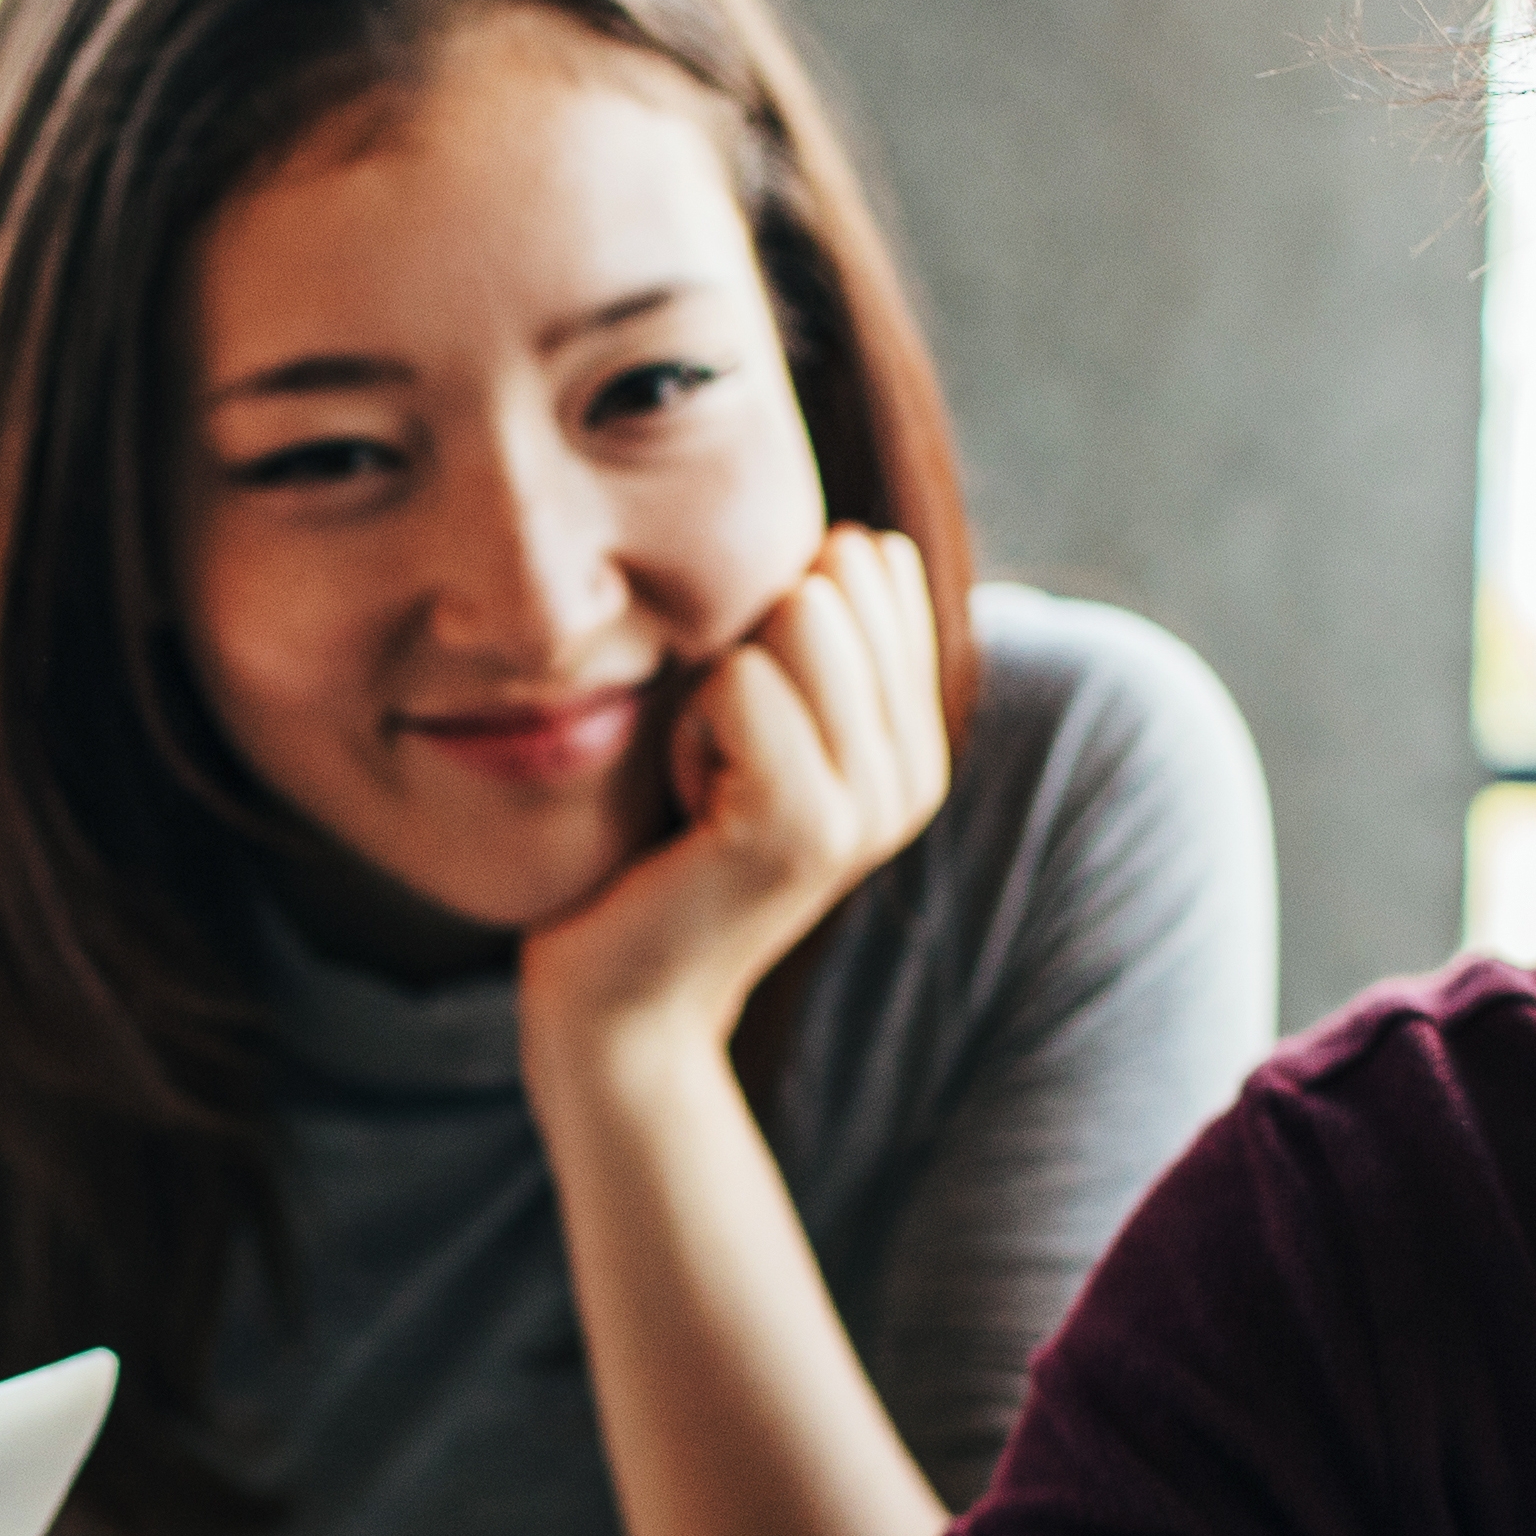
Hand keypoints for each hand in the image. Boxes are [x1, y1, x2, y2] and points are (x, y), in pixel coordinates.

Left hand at [514, 525, 949, 1079]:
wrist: (622, 997)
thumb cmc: (659, 845)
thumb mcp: (749, 726)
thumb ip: (811, 644)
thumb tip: (852, 539)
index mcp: (912, 738)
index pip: (875, 564)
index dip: (771, 617)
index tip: (740, 722)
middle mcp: (913, 771)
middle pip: (836, 577)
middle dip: (742, 641)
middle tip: (714, 754)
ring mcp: (867, 803)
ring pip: (796, 616)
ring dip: (710, 687)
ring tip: (703, 781)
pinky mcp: (801, 828)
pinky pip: (739, 681)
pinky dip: (688, 726)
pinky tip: (689, 807)